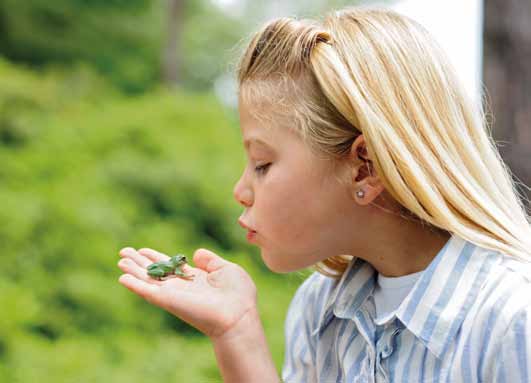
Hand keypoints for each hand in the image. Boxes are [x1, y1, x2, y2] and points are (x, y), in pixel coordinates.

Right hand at [117, 247, 257, 338]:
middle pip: (155, 273)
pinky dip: (134, 284)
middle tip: (123, 251)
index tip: (143, 250)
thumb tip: (196, 253)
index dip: (156, 257)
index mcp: (195, 279)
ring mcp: (173, 294)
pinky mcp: (168, 300)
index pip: (170, 267)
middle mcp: (181, 287)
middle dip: (139, 262)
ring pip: (148, 281)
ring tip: (120, 259)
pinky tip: (122, 277)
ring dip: (133, 271)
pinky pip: (147, 292)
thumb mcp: (226, 269)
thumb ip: (210, 261)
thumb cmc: (238, 293)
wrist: (236, 313)